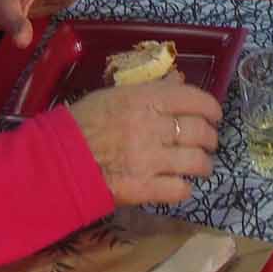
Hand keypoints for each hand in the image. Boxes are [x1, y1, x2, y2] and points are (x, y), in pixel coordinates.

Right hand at [67, 79, 222, 206]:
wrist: (57, 159)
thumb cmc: (83, 121)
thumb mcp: (115, 94)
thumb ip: (151, 88)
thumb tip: (180, 81)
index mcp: (145, 99)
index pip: (194, 100)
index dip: (211, 109)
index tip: (214, 115)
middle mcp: (152, 127)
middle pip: (200, 132)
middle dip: (210, 138)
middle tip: (208, 142)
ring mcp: (149, 160)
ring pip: (196, 162)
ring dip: (203, 164)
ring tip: (200, 165)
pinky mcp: (143, 189)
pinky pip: (179, 190)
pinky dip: (184, 188)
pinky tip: (180, 185)